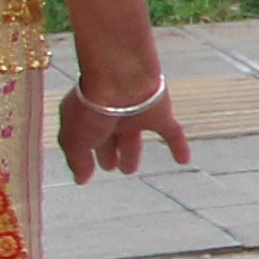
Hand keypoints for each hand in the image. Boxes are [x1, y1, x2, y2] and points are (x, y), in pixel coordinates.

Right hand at [56, 81, 190, 180]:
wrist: (121, 79)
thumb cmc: (92, 108)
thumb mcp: (74, 140)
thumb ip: (78, 160)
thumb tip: (81, 178)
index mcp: (86, 117)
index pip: (86, 139)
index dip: (86, 155)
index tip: (88, 171)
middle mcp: (110, 114)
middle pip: (110, 137)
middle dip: (109, 152)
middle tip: (111, 168)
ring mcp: (136, 114)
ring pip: (134, 137)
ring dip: (132, 153)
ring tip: (129, 169)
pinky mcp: (161, 114)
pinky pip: (172, 133)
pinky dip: (178, 147)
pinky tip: (184, 161)